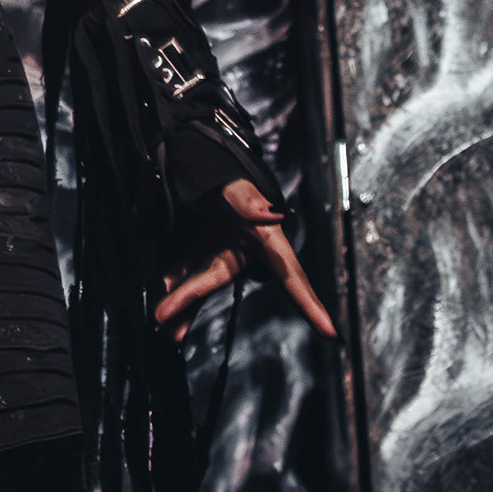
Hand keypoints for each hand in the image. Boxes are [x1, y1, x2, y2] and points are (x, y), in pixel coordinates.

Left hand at [153, 178, 335, 341]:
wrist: (205, 158)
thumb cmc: (229, 170)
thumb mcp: (237, 182)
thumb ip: (249, 199)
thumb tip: (272, 214)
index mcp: (266, 236)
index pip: (291, 274)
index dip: (310, 304)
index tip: (332, 333)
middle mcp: (245, 247)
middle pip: (221, 277)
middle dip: (193, 298)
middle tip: (165, 326)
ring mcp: (222, 247)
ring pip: (202, 281)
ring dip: (184, 305)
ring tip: (167, 333)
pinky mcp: (202, 244)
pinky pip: (187, 267)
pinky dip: (173, 281)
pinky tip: (160, 299)